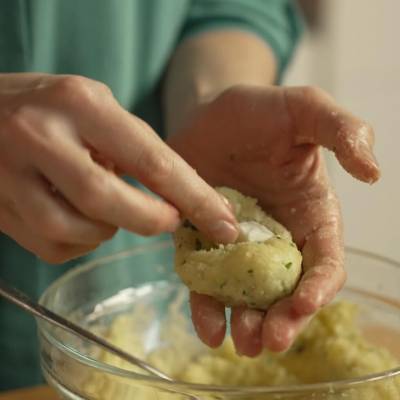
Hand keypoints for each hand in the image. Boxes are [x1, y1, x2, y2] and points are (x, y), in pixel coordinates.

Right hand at [0, 73, 237, 262]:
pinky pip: (54, 247)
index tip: (223, 224)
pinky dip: (80, 242)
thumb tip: (181, 198)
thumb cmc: (50, 107)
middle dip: (151, 220)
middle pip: (109, 202)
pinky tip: (78, 218)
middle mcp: (41, 137)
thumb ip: (135, 148)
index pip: (151, 160)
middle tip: (168, 221)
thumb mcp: (96, 106)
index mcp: (80, 104)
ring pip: (79, 231)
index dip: (194, 198)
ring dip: (108, 230)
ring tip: (108, 208)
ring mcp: (10, 175)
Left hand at [168, 85, 379, 354]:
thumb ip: (341, 130)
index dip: (319, 288)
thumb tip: (373, 171)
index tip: (302, 305)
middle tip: (268, 340)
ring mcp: (237, 247)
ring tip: (241, 341)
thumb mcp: (304, 108)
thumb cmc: (258, 112)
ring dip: (247, 324)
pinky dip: (207, 309)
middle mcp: (276, 239)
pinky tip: (208, 328)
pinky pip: (206, 283)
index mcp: (309, 215)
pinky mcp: (201, 245)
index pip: (325, 262)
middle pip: (287, 291)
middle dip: (282, 320)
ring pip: (248, 297)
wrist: (206, 116)